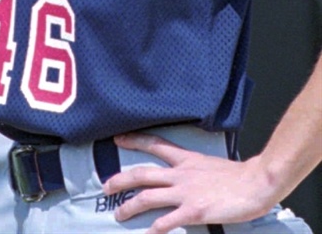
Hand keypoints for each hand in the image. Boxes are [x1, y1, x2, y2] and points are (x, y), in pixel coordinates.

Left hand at [103, 132, 275, 233]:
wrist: (257, 182)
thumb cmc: (240, 175)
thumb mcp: (210, 163)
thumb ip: (196, 169)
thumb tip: (190, 175)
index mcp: (186, 159)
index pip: (155, 145)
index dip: (134, 141)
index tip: (118, 139)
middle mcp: (180, 174)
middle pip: (142, 174)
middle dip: (120, 180)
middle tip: (106, 187)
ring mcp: (185, 193)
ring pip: (147, 197)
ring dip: (129, 207)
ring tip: (119, 214)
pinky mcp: (193, 211)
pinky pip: (167, 221)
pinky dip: (154, 229)